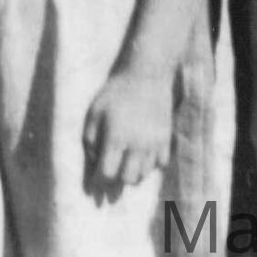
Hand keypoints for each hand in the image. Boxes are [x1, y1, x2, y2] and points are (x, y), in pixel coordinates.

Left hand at [82, 65, 172, 201]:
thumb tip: (94, 161)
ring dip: (133, 174)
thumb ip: (90, 139)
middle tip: (110, 175)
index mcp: (116, 138)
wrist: (147, 74)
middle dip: (116, 181)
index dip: (98, 181)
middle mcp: (137, 145)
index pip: (107, 173)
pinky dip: (150, 165)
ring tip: (124, 165)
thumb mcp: (94, 112)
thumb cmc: (116, 91)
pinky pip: (160, 164)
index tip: (94, 182)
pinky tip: (142, 156)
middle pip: (127, 179)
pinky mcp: (166, 139)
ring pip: (144, 174)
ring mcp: (154, 143)